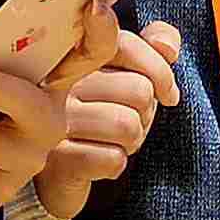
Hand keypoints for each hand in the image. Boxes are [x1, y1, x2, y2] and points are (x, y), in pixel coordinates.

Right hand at [36, 18, 181, 219]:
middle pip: (139, 89)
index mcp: (72, 55)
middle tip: (126, 121)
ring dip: (132, 142)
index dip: (158, 68)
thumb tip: (169, 48)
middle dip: (145, 114)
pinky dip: (115, 165)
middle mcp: (57, 83)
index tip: (166, 92)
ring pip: (127, 125)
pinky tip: (96, 162)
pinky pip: (113, 159)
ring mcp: (51, 121)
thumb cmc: (94, 118)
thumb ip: (150, 51)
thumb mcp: (123, 78)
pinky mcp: (55, 161)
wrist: (51, 175)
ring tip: (112, 141)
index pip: (124, 43)